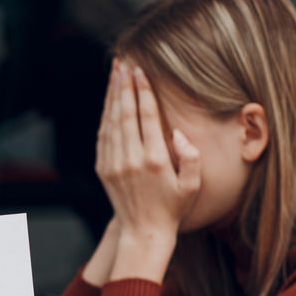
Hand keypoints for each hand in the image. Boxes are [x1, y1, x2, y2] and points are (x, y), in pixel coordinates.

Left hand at [96, 59, 200, 248]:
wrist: (143, 232)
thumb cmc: (173, 208)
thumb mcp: (192, 186)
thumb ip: (191, 157)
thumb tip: (178, 133)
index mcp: (155, 160)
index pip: (147, 116)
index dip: (143, 91)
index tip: (141, 71)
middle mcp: (131, 160)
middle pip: (125, 114)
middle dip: (124, 86)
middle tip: (124, 63)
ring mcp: (114, 164)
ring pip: (111, 122)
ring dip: (112, 96)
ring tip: (115, 73)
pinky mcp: (103, 169)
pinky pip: (103, 136)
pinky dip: (105, 116)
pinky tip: (109, 101)